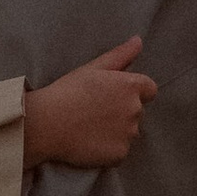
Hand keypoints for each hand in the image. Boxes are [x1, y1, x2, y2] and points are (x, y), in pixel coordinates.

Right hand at [24, 37, 156, 167]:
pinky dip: (109, 147)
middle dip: (122, 110)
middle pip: (137, 111)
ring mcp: (129, 134)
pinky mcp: (120, 154)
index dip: (133, 91)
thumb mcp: (93, 68)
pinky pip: (120, 150)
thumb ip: (121, 55)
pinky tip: (90, 141)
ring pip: (129, 131)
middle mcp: (135, 110)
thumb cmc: (68, 91)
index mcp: (131, 86)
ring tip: (90, 126)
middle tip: (95, 110)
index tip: (112, 95)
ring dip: (117, 130)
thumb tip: (139, 41)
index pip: (149, 89)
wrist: (47, 124)